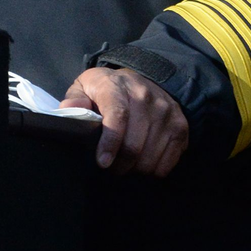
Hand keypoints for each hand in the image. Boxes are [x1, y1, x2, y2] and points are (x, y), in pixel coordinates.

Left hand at [60, 67, 188, 176]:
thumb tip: (70, 111)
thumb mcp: (85, 88)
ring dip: (135, 170)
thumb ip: (75, 100)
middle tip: (110, 168)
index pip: (118, 116)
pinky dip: (153, 170)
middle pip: (134, 145)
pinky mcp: (180, 126)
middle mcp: (145, 96)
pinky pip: (168, 162)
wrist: (141, 80)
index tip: (103, 163)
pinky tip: (142, 162)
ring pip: (150, 158)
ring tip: (125, 165)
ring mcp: (166, 111)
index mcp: (117, 86)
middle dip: (119, 165)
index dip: (110, 143)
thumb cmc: (107, 90)